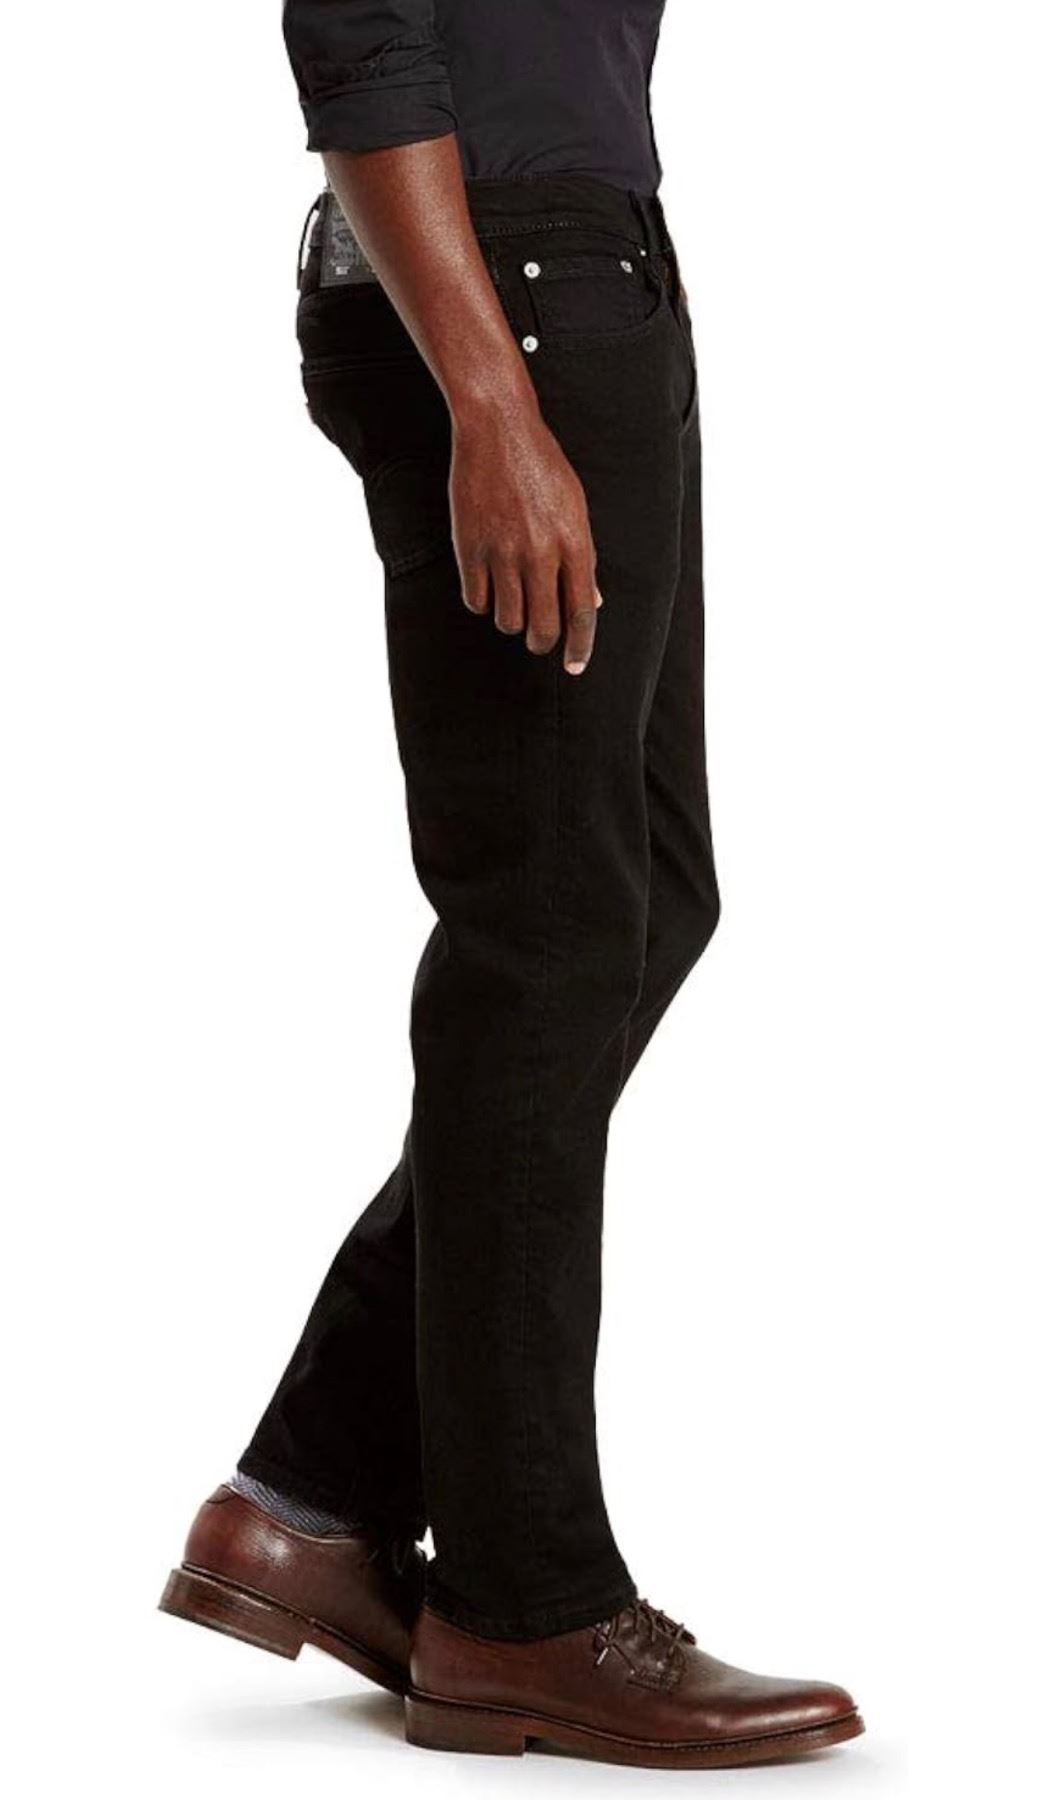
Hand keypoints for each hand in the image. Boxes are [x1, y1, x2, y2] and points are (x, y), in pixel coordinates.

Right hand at [449, 399, 600, 673]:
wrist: (498, 430)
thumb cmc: (541, 466)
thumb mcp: (575, 508)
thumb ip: (584, 558)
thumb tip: (594, 601)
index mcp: (574, 544)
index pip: (582, 614)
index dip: (579, 646)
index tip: (574, 666)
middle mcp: (541, 553)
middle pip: (543, 627)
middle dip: (542, 643)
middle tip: (539, 640)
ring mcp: (503, 552)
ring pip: (507, 620)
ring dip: (511, 621)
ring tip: (512, 603)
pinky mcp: (470, 547)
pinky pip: (475, 601)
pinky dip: (482, 602)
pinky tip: (486, 587)